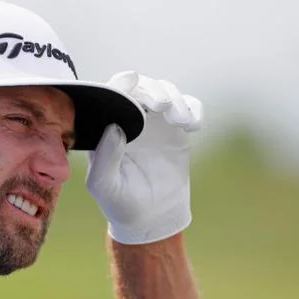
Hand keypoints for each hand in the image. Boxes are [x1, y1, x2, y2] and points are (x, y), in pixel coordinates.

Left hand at [86, 71, 202, 243]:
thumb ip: (105, 159)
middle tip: (161, 106)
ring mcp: (154, 122)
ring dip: (174, 99)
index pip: (111, 95)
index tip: (131, 81)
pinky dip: (193, 109)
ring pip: (166, 92)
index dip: (120, 84)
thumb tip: (113, 127)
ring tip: (179, 121)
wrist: (151, 218)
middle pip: (141, 87)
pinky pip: (188, 108)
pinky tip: (191, 126)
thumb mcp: (105, 186)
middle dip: (153, 90)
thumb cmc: (120, 202)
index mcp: (106, 127)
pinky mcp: (177, 129)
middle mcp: (129, 118)